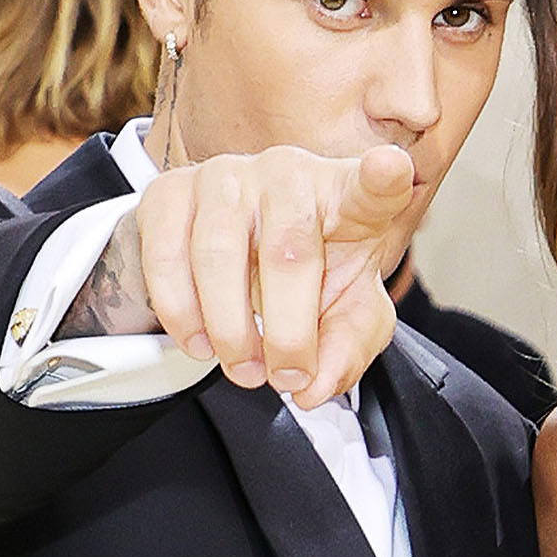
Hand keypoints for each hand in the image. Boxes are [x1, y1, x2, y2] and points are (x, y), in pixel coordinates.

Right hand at [106, 144, 415, 407]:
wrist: (236, 250)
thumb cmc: (308, 275)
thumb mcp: (344, 313)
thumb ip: (346, 348)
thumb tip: (314, 387)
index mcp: (347, 196)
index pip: (372, 184)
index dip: (383, 176)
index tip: (390, 169)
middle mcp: (288, 173)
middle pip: (289, 251)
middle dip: (288, 332)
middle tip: (286, 377)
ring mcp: (226, 175)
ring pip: (218, 255)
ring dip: (230, 330)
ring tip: (243, 367)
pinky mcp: (170, 190)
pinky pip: (165, 257)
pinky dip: (180, 313)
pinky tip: (200, 340)